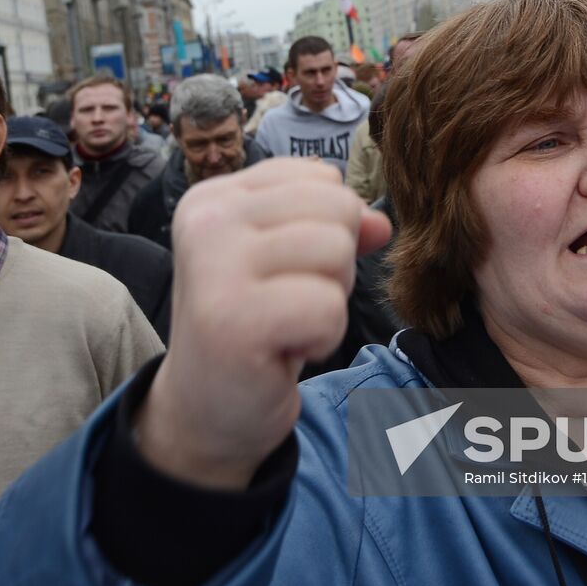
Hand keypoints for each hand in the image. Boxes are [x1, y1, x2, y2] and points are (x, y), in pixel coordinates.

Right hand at [136, 159, 391, 489]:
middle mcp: (207, 220)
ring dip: (329, 301)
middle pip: (335, 208)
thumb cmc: (253, 326)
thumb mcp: (289, 262)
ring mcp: (214, 267)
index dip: (328, 229)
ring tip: (286, 323)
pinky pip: (329, 308)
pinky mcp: (234, 320)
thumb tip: (380, 222)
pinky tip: (284, 350)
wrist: (206, 409)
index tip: (283, 273)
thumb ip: (333, 226)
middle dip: (335, 263)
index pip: (320, 177)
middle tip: (289, 303)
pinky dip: (323, 337)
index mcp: (214, 196)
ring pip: (337, 252)